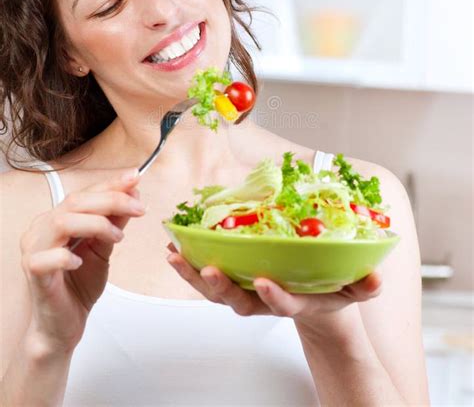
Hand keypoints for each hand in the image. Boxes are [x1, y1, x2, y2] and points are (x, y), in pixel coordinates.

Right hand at [20, 168, 145, 352]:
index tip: (136, 178)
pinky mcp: (33, 273)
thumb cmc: (79, 284)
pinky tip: (81, 261)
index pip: (85, 193)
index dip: (111, 184)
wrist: (65, 324)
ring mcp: (34, 250)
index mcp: (57, 218)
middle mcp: (42, 228)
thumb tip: (133, 195)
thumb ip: (114, 222)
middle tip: (138, 209)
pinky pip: (46, 258)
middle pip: (75, 202)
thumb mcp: (104, 248)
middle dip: (112, 201)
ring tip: (117, 237)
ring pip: (62, 222)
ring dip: (96, 225)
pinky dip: (67, 256)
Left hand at [166, 242, 381, 331]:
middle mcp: (264, 300)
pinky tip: (175, 249)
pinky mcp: (234, 281)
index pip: (283, 304)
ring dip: (194, 274)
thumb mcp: (352, 290)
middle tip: (208, 270)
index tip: (264, 282)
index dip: (273, 296)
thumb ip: (364, 285)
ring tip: (176, 255)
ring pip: (216, 291)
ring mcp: (246, 292)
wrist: (312, 302)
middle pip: (239, 300)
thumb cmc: (328, 291)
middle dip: (222, 287)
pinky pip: (208, 276)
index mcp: (294, 301)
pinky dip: (190, 265)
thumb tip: (376, 277)